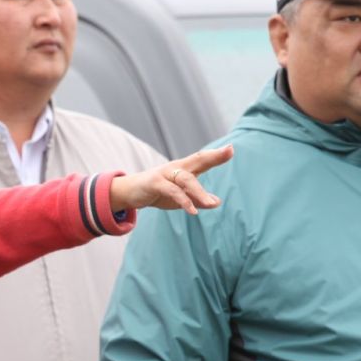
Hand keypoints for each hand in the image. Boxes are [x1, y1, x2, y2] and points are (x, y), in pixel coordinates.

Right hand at [110, 145, 234, 214]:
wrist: (129, 192)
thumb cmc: (157, 192)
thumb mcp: (180, 197)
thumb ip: (197, 199)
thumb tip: (216, 201)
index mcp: (184, 168)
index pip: (203, 159)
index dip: (217, 155)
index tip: (231, 149)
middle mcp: (176, 167)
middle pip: (197, 159)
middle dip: (213, 156)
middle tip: (229, 151)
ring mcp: (164, 174)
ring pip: (186, 179)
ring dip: (199, 192)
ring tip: (211, 203)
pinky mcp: (155, 183)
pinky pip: (172, 191)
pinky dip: (183, 201)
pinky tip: (193, 211)